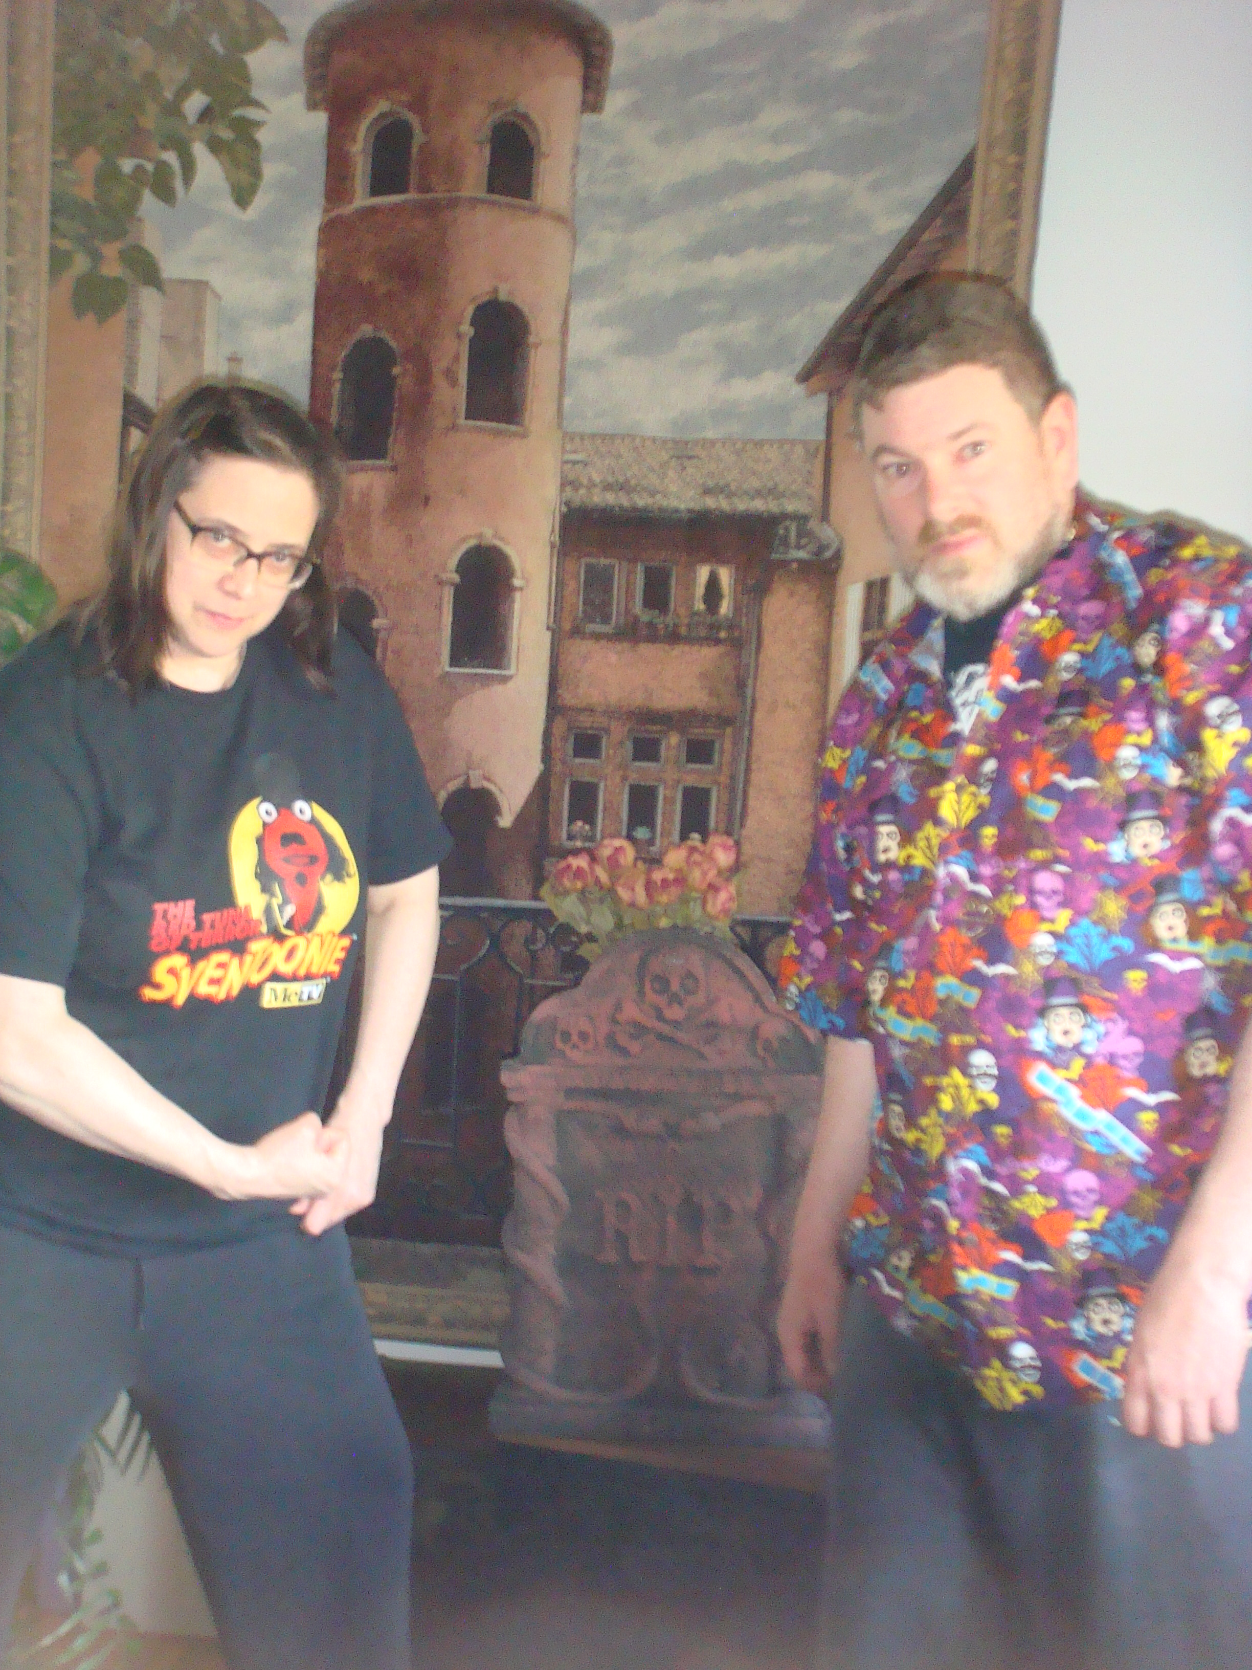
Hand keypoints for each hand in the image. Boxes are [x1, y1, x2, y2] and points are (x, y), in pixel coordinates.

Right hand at [214, 1112, 348, 1201]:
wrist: (248, 1175)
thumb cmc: (279, 1153)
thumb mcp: (306, 1125)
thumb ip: (319, 1122)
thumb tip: (316, 1133)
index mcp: (336, 1176)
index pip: (343, 1139)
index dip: (324, 1132)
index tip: (305, 1140)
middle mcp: (329, 1189)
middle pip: (333, 1150)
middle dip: (318, 1142)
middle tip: (299, 1146)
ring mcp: (314, 1193)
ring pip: (320, 1158)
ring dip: (308, 1151)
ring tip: (291, 1154)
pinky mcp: (299, 1192)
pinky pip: (309, 1167)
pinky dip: (300, 1161)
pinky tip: (285, 1162)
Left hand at [290, 1101, 385, 1236]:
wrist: (366, 1117)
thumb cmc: (337, 1130)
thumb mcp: (314, 1153)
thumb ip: (305, 1186)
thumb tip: (296, 1210)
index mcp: (338, 1189)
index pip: (315, 1224)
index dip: (304, 1215)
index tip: (298, 1203)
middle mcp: (353, 1198)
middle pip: (325, 1222)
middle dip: (315, 1210)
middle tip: (309, 1192)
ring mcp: (363, 1198)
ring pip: (335, 1216)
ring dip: (327, 1205)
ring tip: (322, 1184)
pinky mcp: (368, 1195)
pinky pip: (345, 1208)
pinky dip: (337, 1200)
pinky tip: (333, 1184)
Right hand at [777, 1251, 845, 1392]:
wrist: (816, 1247)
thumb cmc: (821, 1282)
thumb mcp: (830, 1318)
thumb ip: (832, 1348)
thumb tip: (838, 1377)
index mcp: (788, 1335)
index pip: (798, 1372)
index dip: (817, 1386)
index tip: (840, 1392)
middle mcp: (789, 1331)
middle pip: (804, 1363)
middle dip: (824, 1374)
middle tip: (849, 1380)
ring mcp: (798, 1321)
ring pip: (812, 1351)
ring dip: (828, 1359)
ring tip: (850, 1365)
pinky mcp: (808, 1312)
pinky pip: (816, 1338)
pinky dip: (828, 1345)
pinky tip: (846, 1345)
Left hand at [1122, 1247, 1250, 1445]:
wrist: (1203, 1283)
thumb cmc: (1168, 1296)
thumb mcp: (1142, 1330)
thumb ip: (1143, 1361)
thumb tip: (1146, 1381)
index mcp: (1139, 1372)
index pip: (1135, 1422)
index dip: (1145, 1426)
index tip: (1153, 1420)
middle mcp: (1164, 1388)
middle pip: (1169, 1437)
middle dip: (1175, 1432)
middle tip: (1181, 1417)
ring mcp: (1196, 1391)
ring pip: (1199, 1436)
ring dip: (1201, 1429)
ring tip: (1204, 1412)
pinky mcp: (1225, 1387)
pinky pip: (1226, 1424)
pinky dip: (1224, 1421)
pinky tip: (1222, 1406)